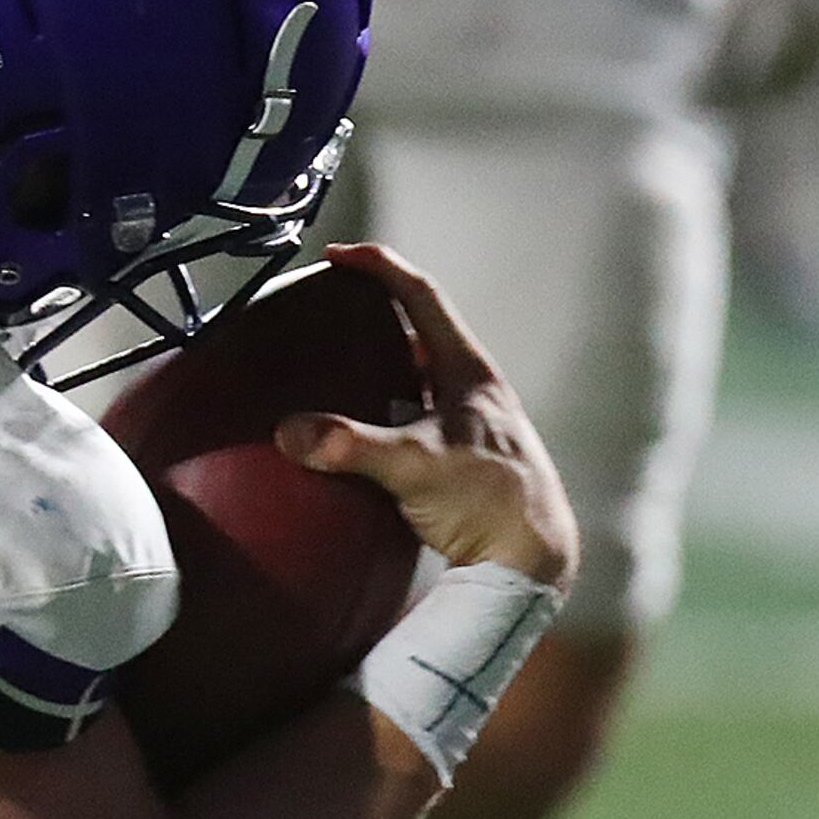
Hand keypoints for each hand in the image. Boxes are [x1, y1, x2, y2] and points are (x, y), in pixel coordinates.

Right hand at [277, 243, 581, 592]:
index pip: (421, 296)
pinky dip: (374, 410)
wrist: (529, 563)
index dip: (379, 267)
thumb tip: (289, 431)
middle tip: (322, 310)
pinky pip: (406, 416)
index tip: (336, 255)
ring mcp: (464, 424)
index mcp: (468, 372)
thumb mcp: (416, 468)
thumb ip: (352, 446)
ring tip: (325, 368)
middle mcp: (470, 390)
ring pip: (411, 376)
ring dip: (371, 366)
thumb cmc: (491, 504)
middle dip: (368, 315)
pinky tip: (348, 432)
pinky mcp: (454, 458)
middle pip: (414, 332)